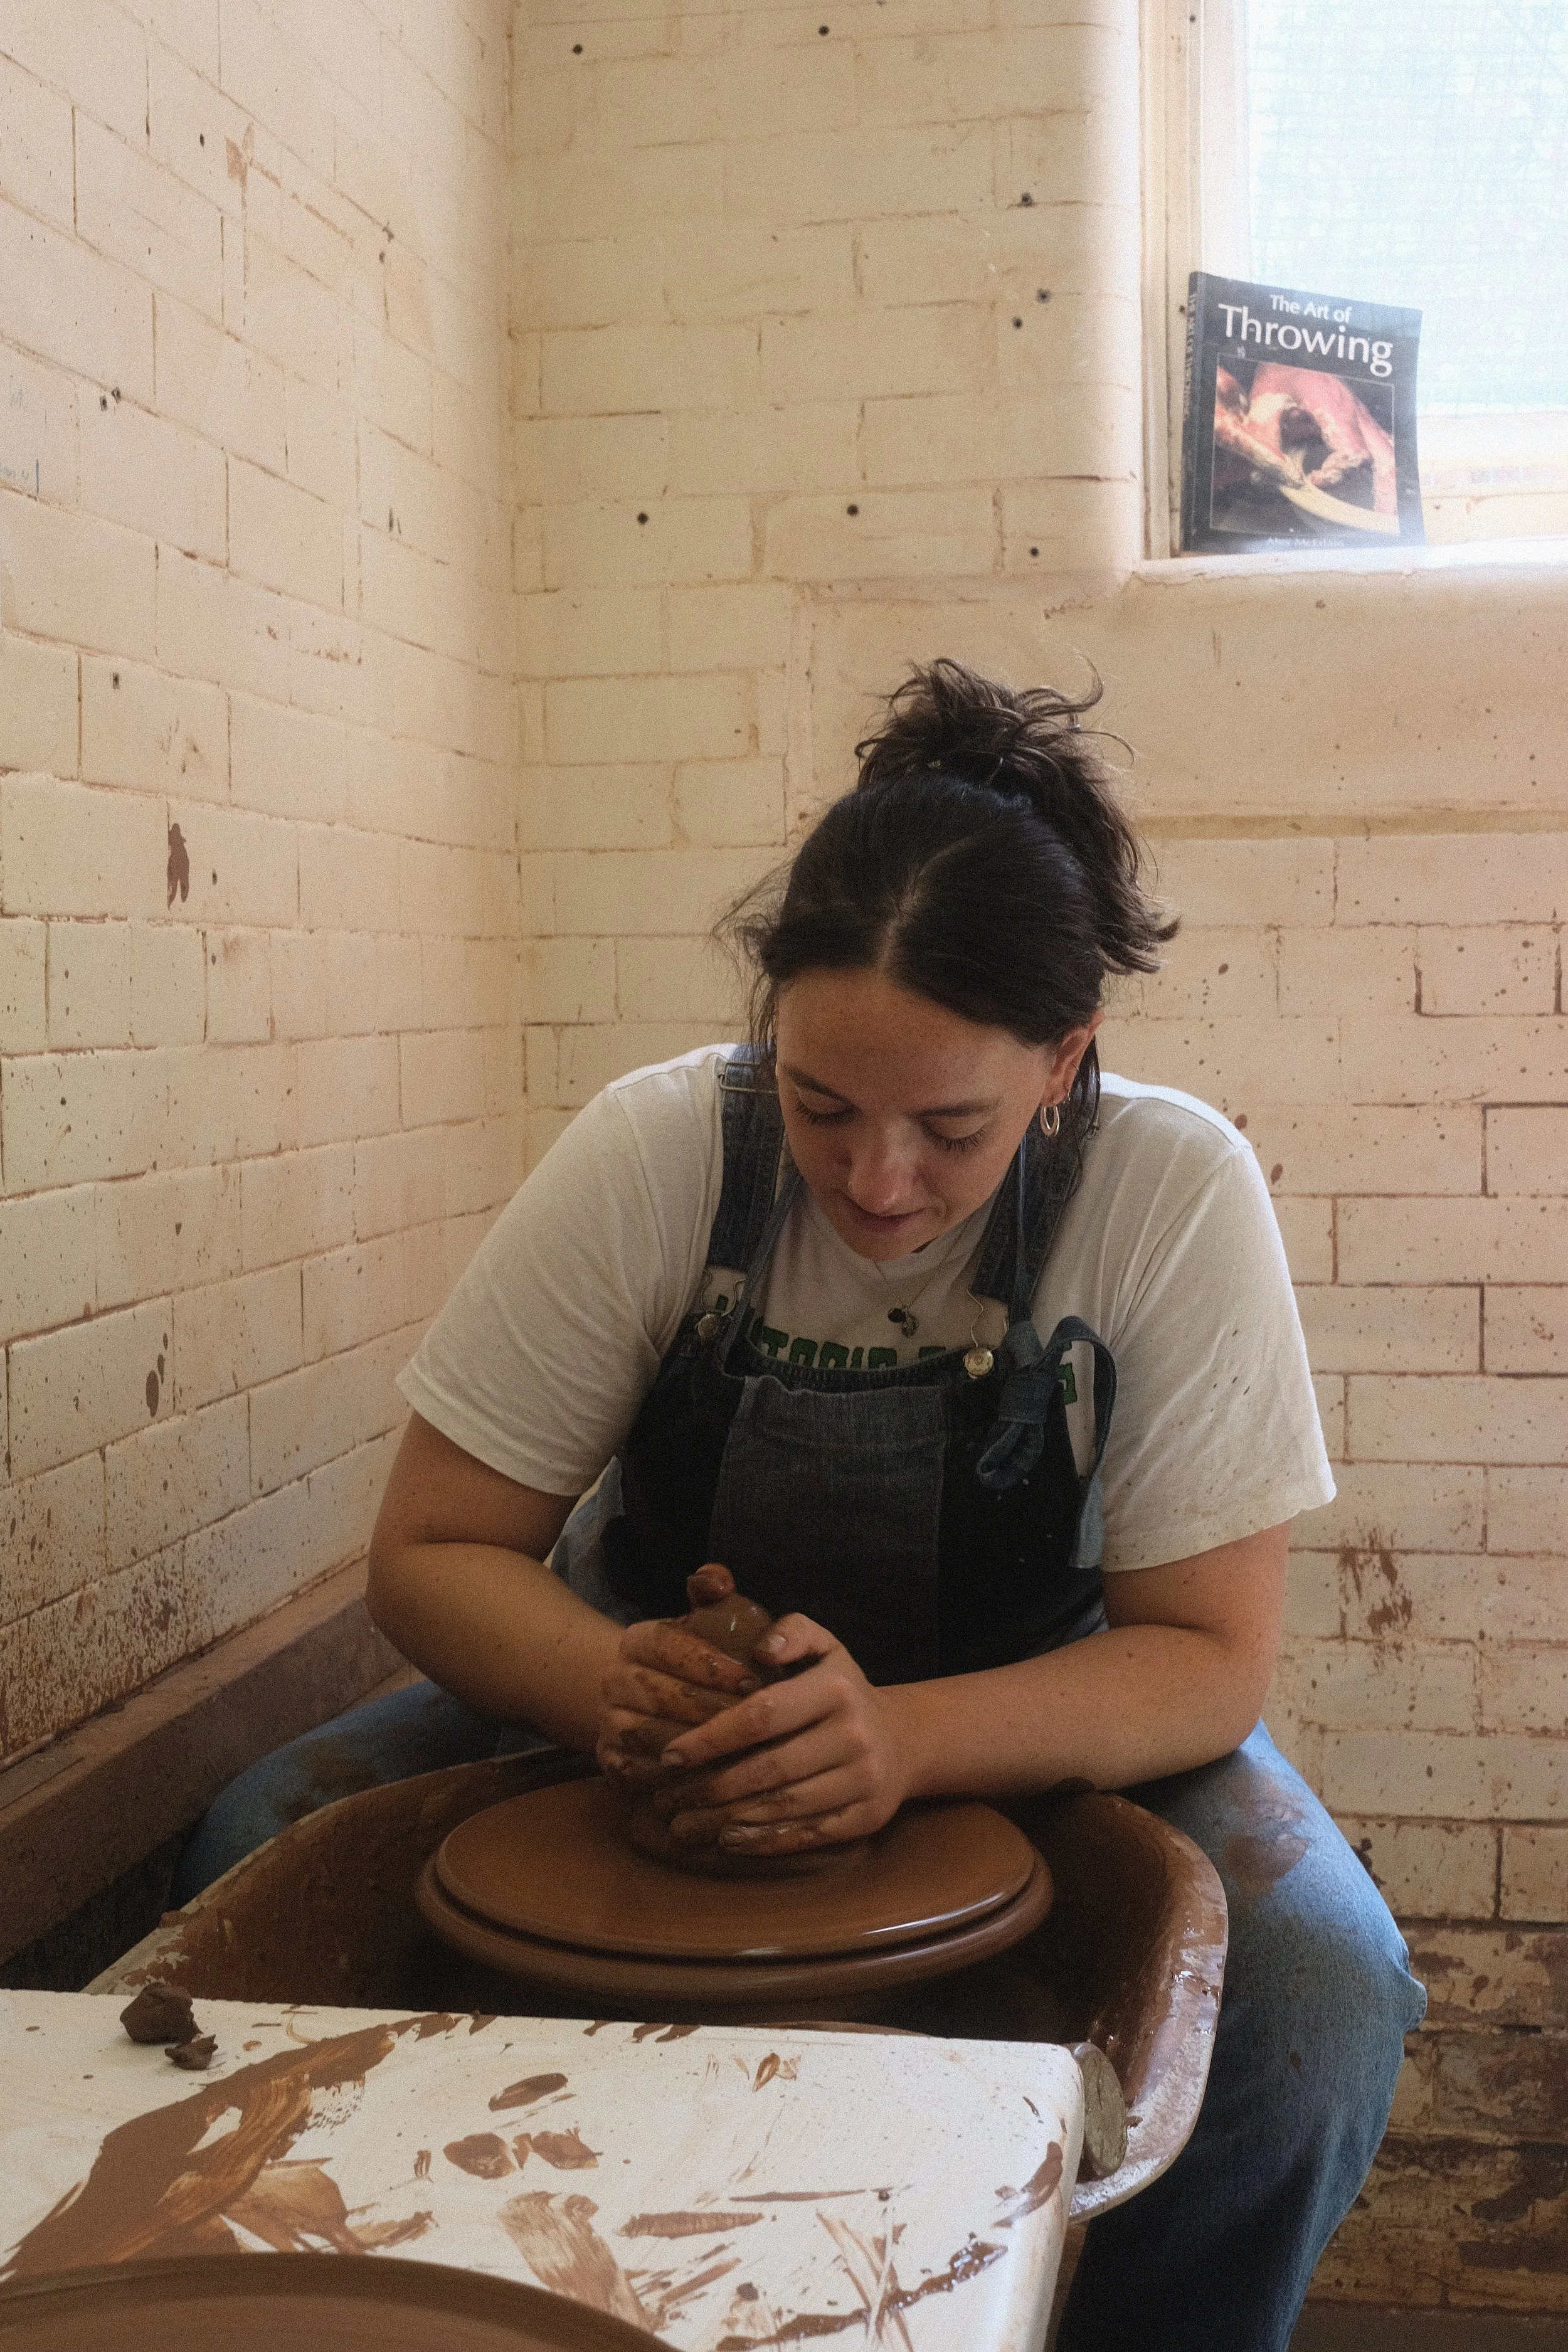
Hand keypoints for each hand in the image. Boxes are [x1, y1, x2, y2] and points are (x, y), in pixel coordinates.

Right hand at [596, 1569, 761, 1790]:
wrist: (647, 1700)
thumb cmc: (696, 1659)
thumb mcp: (706, 1620)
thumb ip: (714, 1592)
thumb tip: (715, 1580)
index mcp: (636, 1640)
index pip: (667, 1644)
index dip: (710, 1663)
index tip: (752, 1680)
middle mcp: (614, 1680)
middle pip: (662, 1694)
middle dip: (713, 1709)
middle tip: (757, 1724)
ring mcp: (607, 1722)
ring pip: (653, 1737)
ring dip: (700, 1748)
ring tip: (744, 1754)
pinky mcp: (610, 1762)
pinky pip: (643, 1774)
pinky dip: (679, 1780)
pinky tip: (718, 1779)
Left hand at [647, 1615, 912, 1856]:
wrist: (904, 1739)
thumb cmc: (841, 1690)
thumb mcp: (825, 1647)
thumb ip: (792, 1632)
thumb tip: (761, 1648)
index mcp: (835, 1689)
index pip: (762, 1716)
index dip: (711, 1738)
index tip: (670, 1756)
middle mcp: (854, 1735)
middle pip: (769, 1768)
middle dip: (712, 1786)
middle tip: (668, 1798)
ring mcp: (864, 1780)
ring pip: (785, 1806)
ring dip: (728, 1819)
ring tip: (685, 1823)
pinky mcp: (867, 1817)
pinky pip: (809, 1834)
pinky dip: (765, 1841)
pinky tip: (729, 1840)